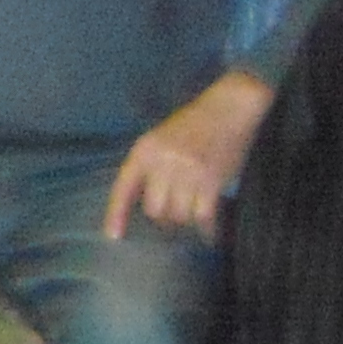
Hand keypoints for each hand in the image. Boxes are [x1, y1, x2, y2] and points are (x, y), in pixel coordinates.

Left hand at [103, 72, 273, 240]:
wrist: (229, 108)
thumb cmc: (193, 124)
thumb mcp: (160, 139)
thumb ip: (149, 165)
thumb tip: (141, 201)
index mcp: (144, 151)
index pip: (123, 188)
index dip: (116, 214)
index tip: (113, 236)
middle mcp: (162, 162)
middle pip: (153, 209)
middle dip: (161, 218)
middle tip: (171, 217)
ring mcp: (188, 172)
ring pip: (179, 215)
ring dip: (184, 220)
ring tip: (190, 215)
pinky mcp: (212, 180)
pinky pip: (204, 215)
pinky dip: (206, 226)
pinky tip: (207, 230)